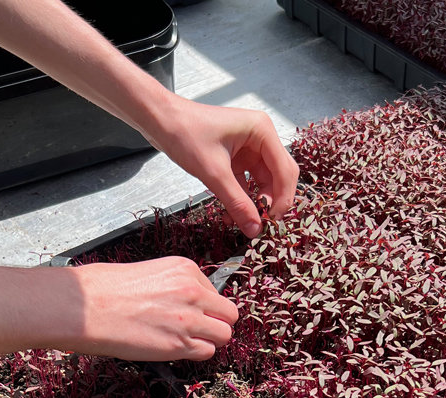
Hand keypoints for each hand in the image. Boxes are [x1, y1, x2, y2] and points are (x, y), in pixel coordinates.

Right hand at [72, 257, 238, 360]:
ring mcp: (189, 319)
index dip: (205, 306)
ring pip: (224, 335)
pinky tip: (175, 349)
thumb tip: (190, 303)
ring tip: (185, 341)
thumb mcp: (150, 272)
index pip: (215, 292)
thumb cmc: (106, 289)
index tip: (190, 312)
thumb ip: (176, 286)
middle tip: (197, 330)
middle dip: (216, 323)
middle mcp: (193, 292)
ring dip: (209, 340)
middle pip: (229, 314)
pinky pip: (207, 353)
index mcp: (186, 269)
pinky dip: (195, 354)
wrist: (86, 307)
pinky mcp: (179, 345)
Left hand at [146, 96, 299, 237]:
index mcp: (262, 131)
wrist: (160, 120)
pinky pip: (246, 182)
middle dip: (270, 202)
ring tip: (244, 223)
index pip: (285, 170)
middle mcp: (260, 138)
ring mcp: (248, 148)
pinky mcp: (236, 157)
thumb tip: (254, 228)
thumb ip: (237, 203)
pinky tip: (233, 215)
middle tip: (262, 225)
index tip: (273, 222)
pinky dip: (241, 198)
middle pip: (278, 177)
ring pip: (262, 182)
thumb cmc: (185, 133)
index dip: (283, 199)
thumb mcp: (213, 173)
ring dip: (254, 203)